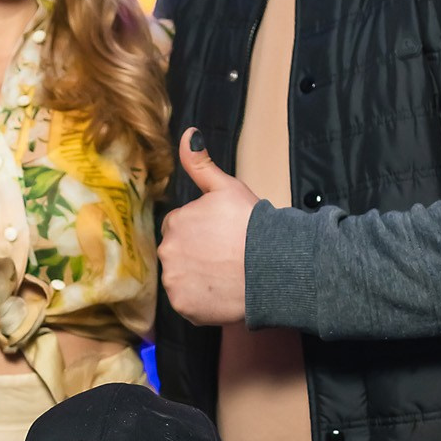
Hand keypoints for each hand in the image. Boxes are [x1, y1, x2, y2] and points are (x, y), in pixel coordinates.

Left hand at [157, 131, 256, 325]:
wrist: (272, 266)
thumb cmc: (252, 225)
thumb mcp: (227, 187)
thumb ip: (200, 163)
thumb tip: (188, 134)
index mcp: (175, 222)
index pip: (179, 226)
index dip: (201, 231)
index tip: (221, 236)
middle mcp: (167, 252)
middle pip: (177, 252)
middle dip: (195, 253)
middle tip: (225, 256)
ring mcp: (174, 282)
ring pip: (181, 278)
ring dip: (196, 277)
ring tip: (225, 274)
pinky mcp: (184, 307)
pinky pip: (188, 303)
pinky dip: (201, 300)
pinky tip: (222, 291)